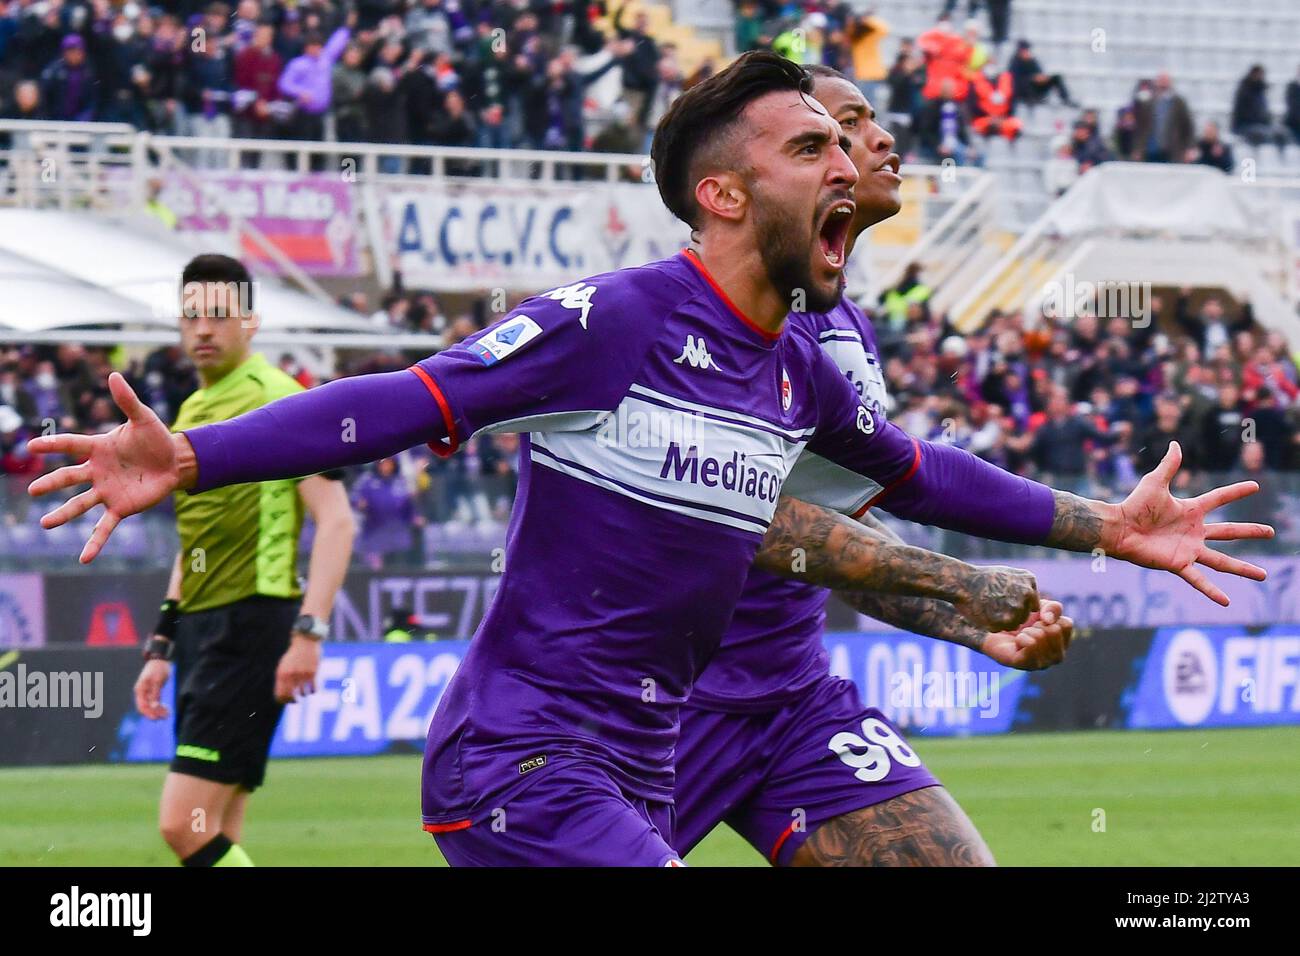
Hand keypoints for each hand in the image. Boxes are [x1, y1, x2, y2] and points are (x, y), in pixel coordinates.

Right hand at [28, 373, 184, 562]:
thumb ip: (127, 400)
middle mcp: (98, 471)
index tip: (33, 445)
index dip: (54, 445)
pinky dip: (94, 542)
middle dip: (52, 484)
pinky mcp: (121, 507)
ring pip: (80, 505)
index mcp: (99, 448)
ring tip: (45, 524)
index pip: (72, 445)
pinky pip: (104, 527)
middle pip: (70, 478)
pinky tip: (84, 558)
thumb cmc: (156, 437)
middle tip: (33, 491)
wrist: (175, 461)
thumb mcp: (144, 417)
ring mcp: (107, 491)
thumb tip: (114, 374)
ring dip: (63, 515)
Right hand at [134, 657, 171, 718]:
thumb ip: (155, 694)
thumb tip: (154, 706)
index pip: (142, 706)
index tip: (158, 718)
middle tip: (165, 716)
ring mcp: (146, 692)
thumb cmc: (159, 668)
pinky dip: (159, 706)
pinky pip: (153, 702)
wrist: (160, 659)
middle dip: (154, 713)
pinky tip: (165, 709)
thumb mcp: (158, 681)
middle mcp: (141, 692)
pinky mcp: (152, 691)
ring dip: (157, 711)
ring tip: (167, 714)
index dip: (149, 713)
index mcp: (141, 690)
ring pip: (150, 706)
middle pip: (145, 708)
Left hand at [274, 634, 321, 702]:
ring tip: (304, 691)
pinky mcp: (312, 673)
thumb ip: (282, 680)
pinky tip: (313, 689)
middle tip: (296, 700)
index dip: (283, 701)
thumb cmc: (294, 655)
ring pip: (303, 693)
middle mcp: (290, 676)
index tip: (287, 701)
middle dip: (293, 701)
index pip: (280, 695)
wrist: (305, 641)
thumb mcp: (284, 666)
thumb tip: (283, 696)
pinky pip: (313, 689)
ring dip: (304, 694)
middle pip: (290, 696)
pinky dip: (313, 691)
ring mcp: (302, 675)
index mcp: (281, 674)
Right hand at [951, 565, 1038, 632]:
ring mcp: (1014, 611)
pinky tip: (985, 613)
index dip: (1018, 605)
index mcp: (1029, 585)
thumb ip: (1028, 588)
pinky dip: (993, 625)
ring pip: (1014, 625)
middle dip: (1011, 613)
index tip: (1004, 598)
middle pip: (1023, 617)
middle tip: (995, 602)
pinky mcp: (1002, 623)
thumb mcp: (1013, 575)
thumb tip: (1038, 607)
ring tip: (990, 607)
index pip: (1032, 607)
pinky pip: (1001, 629)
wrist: (963, 583)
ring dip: (1003, 621)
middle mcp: (1025, 598)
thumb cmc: (986, 578)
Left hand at [979, 600, 1072, 669]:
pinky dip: (1021, 637)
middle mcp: (1057, 656)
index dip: (1048, 616)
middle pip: (1054, 630)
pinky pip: (1031, 644)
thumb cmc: (1021, 620)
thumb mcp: (1040, 607)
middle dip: (1037, 624)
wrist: (994, 630)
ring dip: (1027, 631)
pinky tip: (1016, 642)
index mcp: (1064, 642)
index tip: (1037, 620)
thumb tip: (1048, 620)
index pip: (1066, 624)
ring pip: (1041, 637)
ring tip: (1021, 636)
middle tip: (1027, 629)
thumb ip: (1053, 607)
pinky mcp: (1025, 665)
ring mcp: (1042, 663)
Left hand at [1108, 442, 1272, 604]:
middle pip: (1228, 531)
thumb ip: (1169, 465)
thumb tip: (1175, 443)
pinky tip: (1227, 601)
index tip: (1255, 486)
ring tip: (1262, 575)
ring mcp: (1188, 549)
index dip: (1236, 492)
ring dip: (1242, 568)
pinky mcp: (1178, 563)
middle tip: (1271, 531)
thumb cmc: (1134, 505)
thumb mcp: (1155, 482)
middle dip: (1250, 531)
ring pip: (1221, 560)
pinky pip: (1198, 579)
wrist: (1118, 528)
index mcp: (1190, 510)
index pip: (1219, 499)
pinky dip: (1212, 590)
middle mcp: (1193, 531)